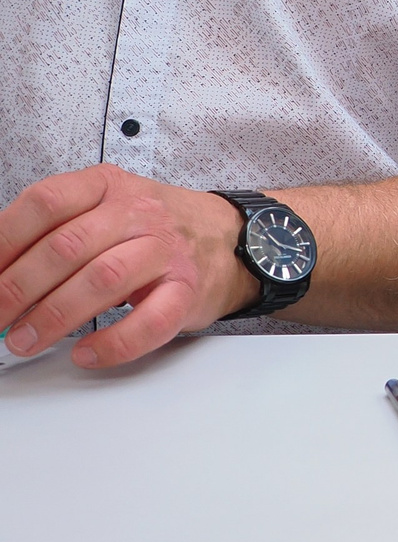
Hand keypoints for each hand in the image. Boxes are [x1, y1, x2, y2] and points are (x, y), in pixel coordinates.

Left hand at [0, 167, 260, 367]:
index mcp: (108, 188)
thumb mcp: (104, 208)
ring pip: (104, 279)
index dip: (5, 241)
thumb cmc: (154, 230)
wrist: (231, 239)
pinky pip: (150, 320)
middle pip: (67, 247)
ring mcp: (167, 251)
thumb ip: (52, 230)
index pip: (46, 202)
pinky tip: (86, 353)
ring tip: (25, 340)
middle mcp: (139, 212)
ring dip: (54, 316)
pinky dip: (113, 343)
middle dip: (17, 289)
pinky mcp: (188, 290)